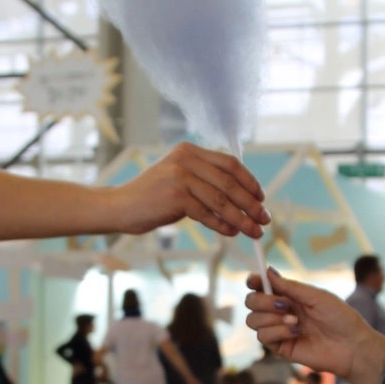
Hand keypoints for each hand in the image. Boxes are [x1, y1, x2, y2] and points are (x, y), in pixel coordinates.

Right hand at [105, 143, 267, 237]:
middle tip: (264, 219)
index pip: (229, 163)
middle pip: (229, 183)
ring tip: (254, 231)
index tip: (261, 198)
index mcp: (189, 151)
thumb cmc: (152, 197)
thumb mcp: (179, 179)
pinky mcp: (175, 196)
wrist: (120, 207)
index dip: (249, 181)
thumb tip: (243, 196)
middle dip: (251, 203)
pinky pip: (207, 214)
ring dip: (242, 218)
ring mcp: (180, 176)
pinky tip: (231, 233)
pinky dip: (223, 225)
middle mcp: (185, 159)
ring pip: (221, 201)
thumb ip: (205, 180)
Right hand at [243, 269, 384, 383]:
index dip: (254, 281)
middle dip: (262, 301)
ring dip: (272, 318)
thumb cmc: (340, 318)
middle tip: (284, 304)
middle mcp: (280, 312)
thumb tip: (267, 271)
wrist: (352, 346)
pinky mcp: (280, 347)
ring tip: (295, 321)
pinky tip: (296, 332)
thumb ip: (290, 286)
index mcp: (289, 296)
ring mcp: (279, 330)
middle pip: (251, 303)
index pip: (261, 287)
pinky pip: (263, 337)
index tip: (254, 280)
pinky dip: (277, 331)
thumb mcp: (316, 296)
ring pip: (253, 320)